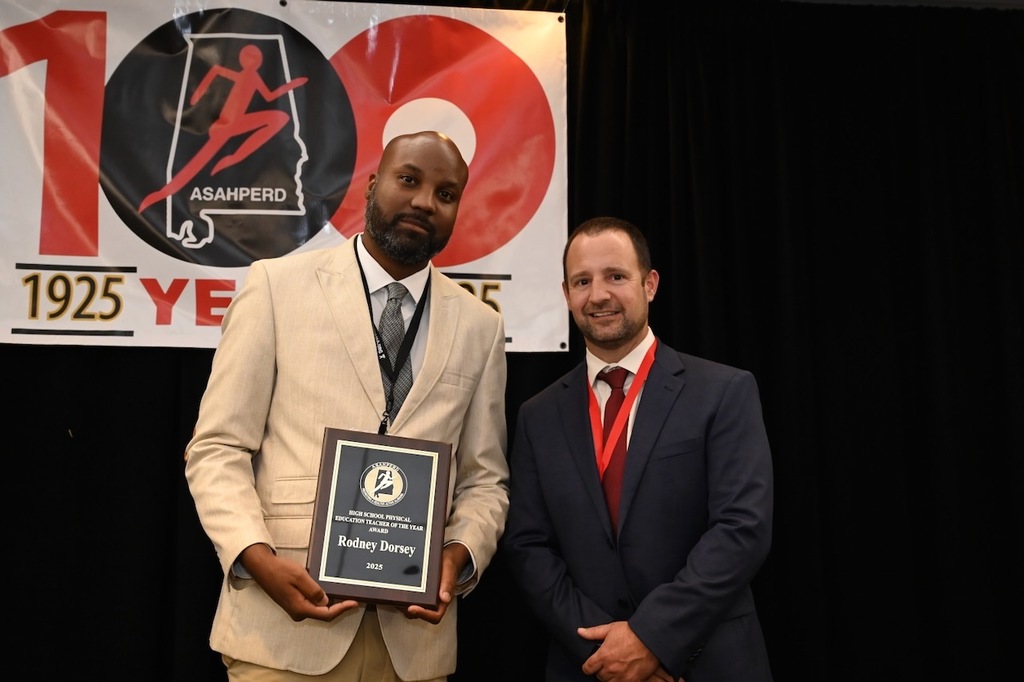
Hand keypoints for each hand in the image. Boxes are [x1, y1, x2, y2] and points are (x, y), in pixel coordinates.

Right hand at [240, 543, 357, 621]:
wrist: (262, 567)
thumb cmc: (279, 570)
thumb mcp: (300, 577)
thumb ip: (314, 591)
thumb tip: (326, 602)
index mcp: (300, 608)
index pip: (326, 614)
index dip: (342, 609)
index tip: (354, 603)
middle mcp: (298, 612)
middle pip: (323, 614)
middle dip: (339, 607)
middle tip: (352, 599)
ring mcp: (295, 608)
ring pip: (318, 609)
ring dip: (331, 603)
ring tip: (344, 594)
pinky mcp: (294, 602)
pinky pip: (312, 604)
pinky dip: (322, 599)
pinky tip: (329, 591)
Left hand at [400, 543, 468, 623]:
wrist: (445, 558)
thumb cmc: (448, 565)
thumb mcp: (449, 571)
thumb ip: (448, 583)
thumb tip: (445, 598)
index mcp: (443, 601)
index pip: (435, 616)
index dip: (423, 614)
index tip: (412, 608)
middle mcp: (432, 603)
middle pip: (419, 614)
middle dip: (407, 609)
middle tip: (399, 600)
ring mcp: (423, 599)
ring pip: (410, 608)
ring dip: (402, 604)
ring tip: (395, 595)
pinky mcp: (416, 593)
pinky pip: (408, 599)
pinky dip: (401, 596)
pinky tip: (395, 588)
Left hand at [578, 621, 663, 681]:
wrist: (650, 638)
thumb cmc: (630, 632)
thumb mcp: (610, 628)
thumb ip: (593, 632)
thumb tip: (580, 632)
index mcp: (603, 655)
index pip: (588, 668)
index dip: (587, 667)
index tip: (590, 665)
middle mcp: (611, 668)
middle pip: (599, 677)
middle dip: (600, 671)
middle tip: (605, 665)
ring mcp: (622, 676)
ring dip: (610, 678)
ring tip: (614, 670)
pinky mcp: (632, 680)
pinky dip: (620, 681)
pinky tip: (623, 674)